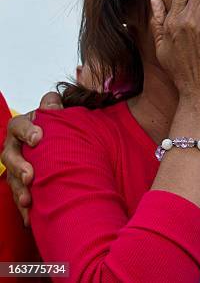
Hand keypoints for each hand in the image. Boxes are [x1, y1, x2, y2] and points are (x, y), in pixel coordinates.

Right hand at [1, 92, 61, 225]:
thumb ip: (57, 112)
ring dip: (17, 189)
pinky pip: (17, 195)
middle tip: (29, 176)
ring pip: (10, 177)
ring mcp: (16, 165)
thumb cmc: (65, 131)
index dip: (26, 130)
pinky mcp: (20, 183)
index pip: (19, 125)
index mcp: (26, 126)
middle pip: (9, 153)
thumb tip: (53, 103)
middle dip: (18, 166)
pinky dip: (24, 207)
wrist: (69, 150)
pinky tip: (29, 219)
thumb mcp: (64, 120)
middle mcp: (17, 145)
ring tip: (27, 200)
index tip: (38, 139)